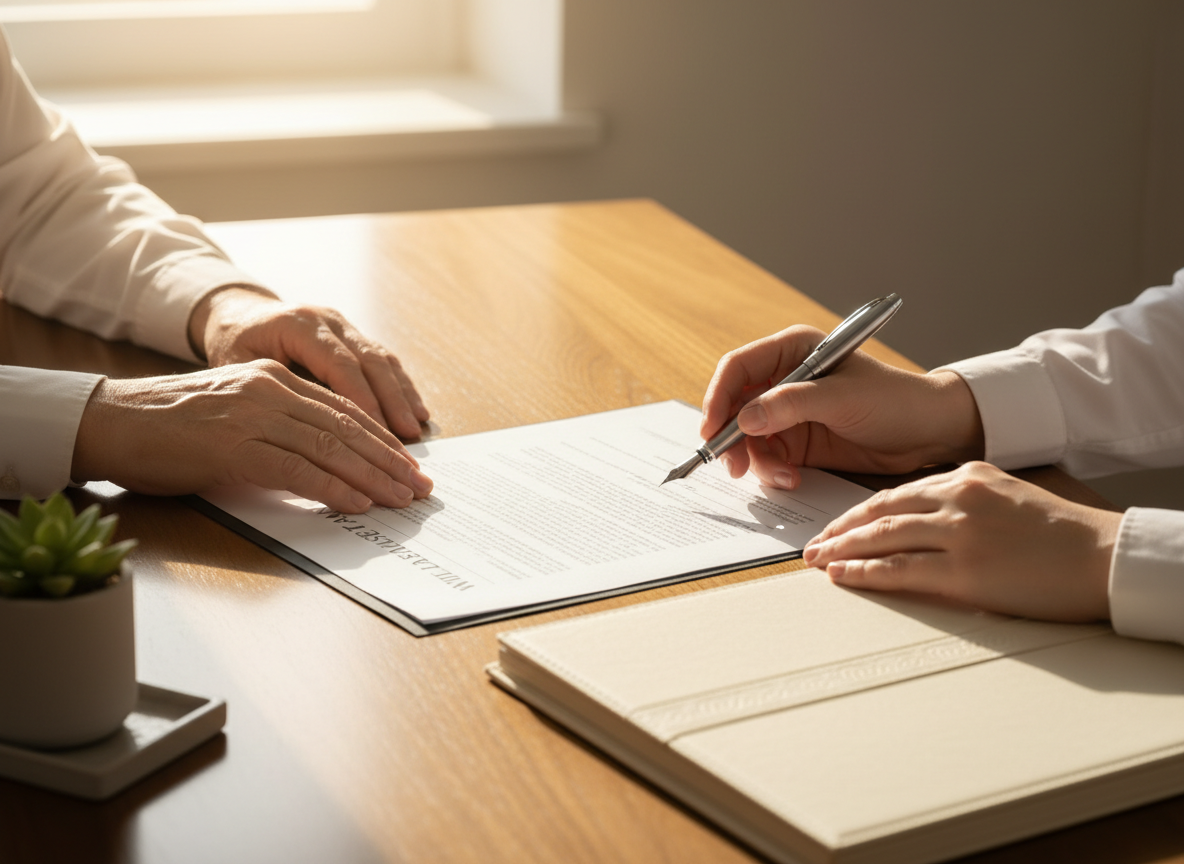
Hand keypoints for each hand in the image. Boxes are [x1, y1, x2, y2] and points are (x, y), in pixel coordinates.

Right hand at [71, 360, 432, 512]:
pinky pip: (295, 470)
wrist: (110, 423)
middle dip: (390, 461)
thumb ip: (281, 430)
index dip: (382, 440)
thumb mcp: (237, 417)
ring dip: (372, 478)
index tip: (410, 465)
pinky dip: (331, 488)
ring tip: (402, 499)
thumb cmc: (172, 428)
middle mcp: (269, 390)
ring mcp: (252, 416)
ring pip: (329, 447)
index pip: (344, 410)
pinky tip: (357, 503)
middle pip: (347, 428)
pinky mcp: (232, 447)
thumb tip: (328, 464)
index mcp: (275, 379)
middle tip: (421, 488)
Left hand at [189, 287, 429, 438]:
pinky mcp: (355, 337)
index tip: (378, 433)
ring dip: (403, 396)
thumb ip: (270, 392)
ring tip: (417, 427)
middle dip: (392, 402)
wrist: (239, 314)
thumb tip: (304, 431)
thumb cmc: (233, 346)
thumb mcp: (236, 366)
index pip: (339, 364)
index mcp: (298, 324)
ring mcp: (345, 326)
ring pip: (383, 360)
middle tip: (407, 438)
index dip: (363, 399)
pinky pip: (384, 361)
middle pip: (370, 361)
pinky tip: (416, 412)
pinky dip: (401, 388)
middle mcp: (328, 320)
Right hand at [700, 325, 984, 487]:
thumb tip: (744, 419)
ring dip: (756, 460)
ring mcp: (789, 412)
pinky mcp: (798, 442)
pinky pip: (768, 457)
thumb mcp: (841, 398)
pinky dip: (773, 471)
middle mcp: (785, 379)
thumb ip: (790, 405)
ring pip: (748, 437)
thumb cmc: (893, 400)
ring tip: (781, 476)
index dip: (719, 397)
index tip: (712, 430)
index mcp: (793, 350)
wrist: (929, 433)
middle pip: (735, 406)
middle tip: (734, 465)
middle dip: (731, 437)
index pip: (738, 368)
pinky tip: (792, 478)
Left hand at [803, 462, 1121, 621]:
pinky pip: (898, 570)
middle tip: (812, 544)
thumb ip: (965, 503)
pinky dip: (864, 573)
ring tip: (816, 560)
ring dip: (842, 549)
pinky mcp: (964, 570)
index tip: (837, 524)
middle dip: (840, 529)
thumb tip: (924, 524)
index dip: (859, 511)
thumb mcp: (1008, 497)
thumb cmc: (1063, 535)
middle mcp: (957, 498)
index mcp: (967, 476)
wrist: (1103, 557)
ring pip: (881, 537)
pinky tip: (842, 576)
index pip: (896, 492)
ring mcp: (958, 533)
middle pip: (879, 511)